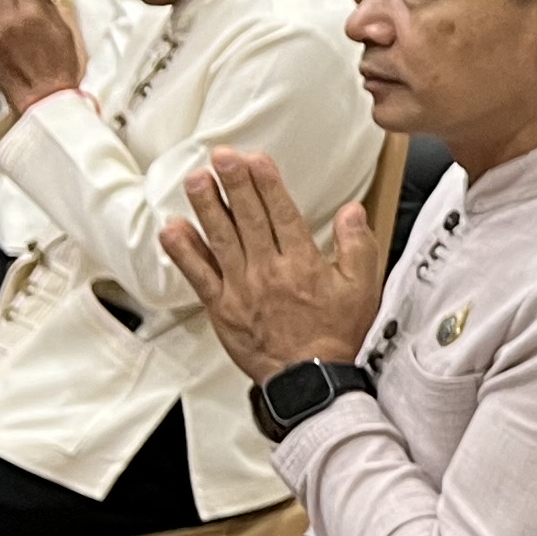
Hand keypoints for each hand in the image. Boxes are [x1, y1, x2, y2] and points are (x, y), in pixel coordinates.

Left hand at [162, 147, 383, 383]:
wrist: (310, 379)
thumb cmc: (336, 336)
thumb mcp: (363, 289)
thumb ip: (358, 246)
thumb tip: (352, 212)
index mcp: (303, 264)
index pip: (282, 213)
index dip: (267, 183)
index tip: (255, 159)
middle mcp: (269, 271)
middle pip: (248, 219)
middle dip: (233, 183)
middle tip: (220, 156)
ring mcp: (241, 289)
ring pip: (220, 239)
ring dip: (206, 206)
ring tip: (195, 180)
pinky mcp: (222, 308)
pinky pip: (198, 275)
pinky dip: (184, 252)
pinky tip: (173, 229)